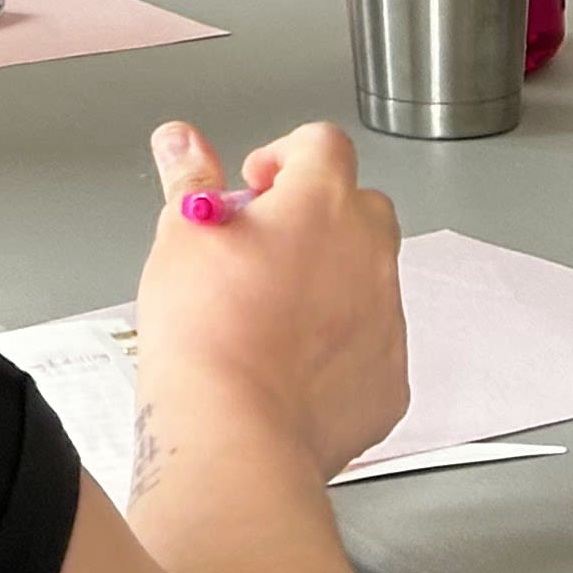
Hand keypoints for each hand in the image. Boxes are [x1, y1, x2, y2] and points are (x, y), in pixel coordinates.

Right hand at [132, 120, 408, 490]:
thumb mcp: (183, 235)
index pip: (322, 144)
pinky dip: (340, 347)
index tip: (254, 186)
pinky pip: (371, 345)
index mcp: (322, 203)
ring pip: (367, 278)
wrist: (235, 431)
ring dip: (329, 281)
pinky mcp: (389, 381)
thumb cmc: (207, 332)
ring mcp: (387, 319)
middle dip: (316, 215)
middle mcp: (368, 253)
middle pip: (358, 206)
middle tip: (261, 246)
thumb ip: (190, 178)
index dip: (284, 155)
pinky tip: (288, 365)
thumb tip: (183, 141)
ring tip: (267, 314)